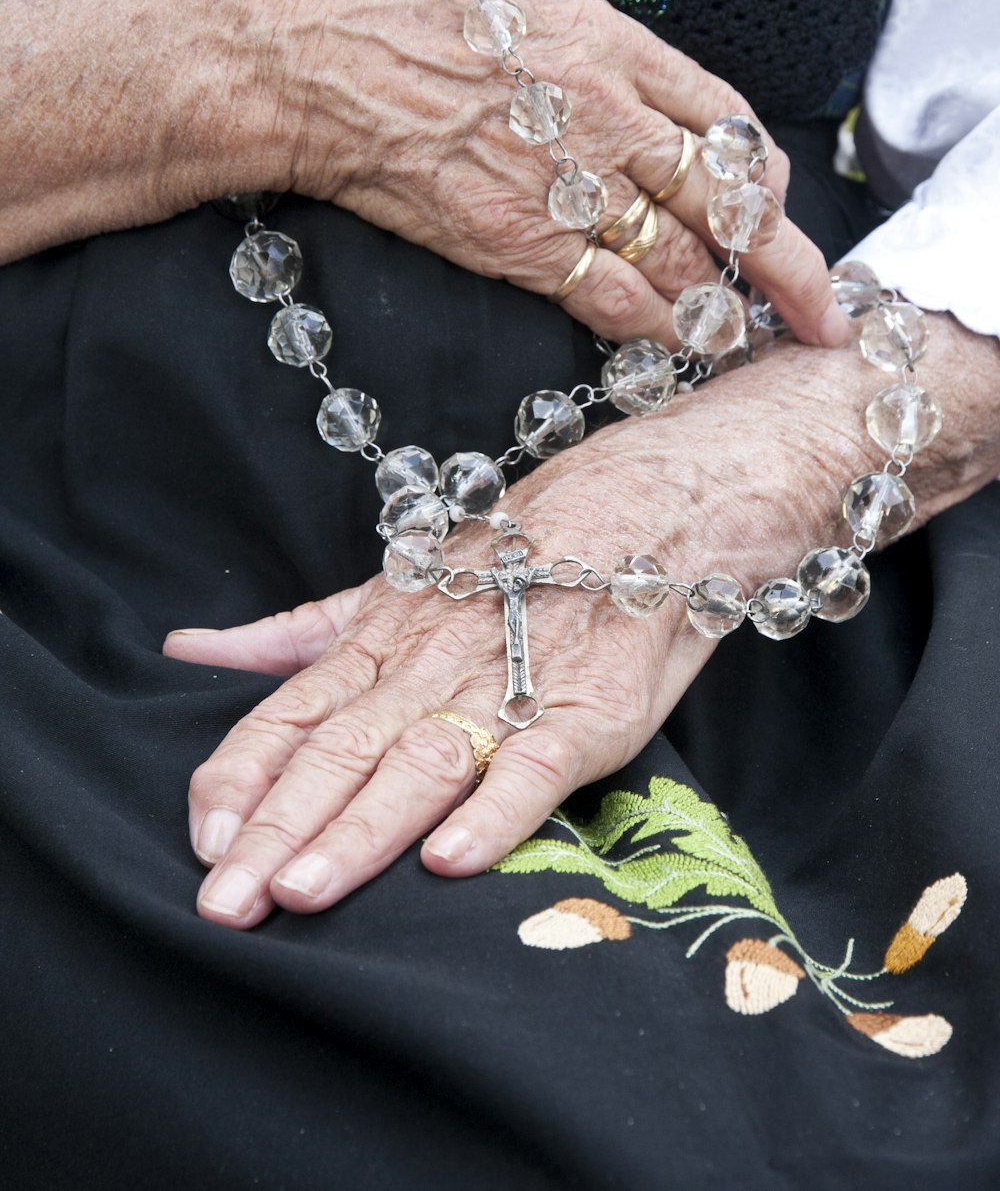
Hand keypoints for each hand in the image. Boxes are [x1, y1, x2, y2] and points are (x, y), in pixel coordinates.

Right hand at [0, 0, 848, 349]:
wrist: (324, 66)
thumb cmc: (416, 29)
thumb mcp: (532, 14)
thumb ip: (605, 66)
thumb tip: (653, 121)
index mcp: (617, 43)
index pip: (729, 122)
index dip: (769, 184)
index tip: (784, 220)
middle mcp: (609, 109)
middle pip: (730, 200)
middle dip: (788, 267)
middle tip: (824, 313)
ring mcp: (568, 178)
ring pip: (681, 257)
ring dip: (724, 304)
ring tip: (750, 334)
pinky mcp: (520, 239)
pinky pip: (614, 296)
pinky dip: (656, 324)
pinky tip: (679, 341)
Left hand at [166, 327, 957, 929]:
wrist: (673, 494)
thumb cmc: (536, 538)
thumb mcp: (408, 574)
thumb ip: (304, 627)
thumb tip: (194, 651)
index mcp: (388, 630)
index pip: (295, 711)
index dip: (243, 775)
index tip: (201, 837)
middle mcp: (439, 657)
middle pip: (344, 749)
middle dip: (278, 830)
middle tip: (224, 907)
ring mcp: (519, 679)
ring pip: (425, 760)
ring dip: (362, 829)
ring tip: (305, 891)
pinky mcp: (598, 706)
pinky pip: (542, 760)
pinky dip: (499, 807)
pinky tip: (451, 859)